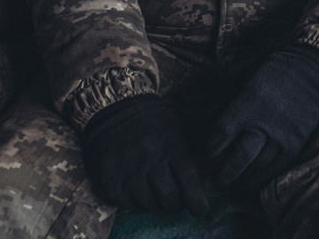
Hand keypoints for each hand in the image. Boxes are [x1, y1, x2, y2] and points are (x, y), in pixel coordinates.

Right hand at [81, 94, 209, 215]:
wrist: (113, 107)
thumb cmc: (153, 118)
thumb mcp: (179, 125)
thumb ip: (192, 150)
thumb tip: (209, 177)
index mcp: (171, 144)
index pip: (189, 179)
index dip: (197, 200)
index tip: (203, 211)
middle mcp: (149, 160)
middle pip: (169, 198)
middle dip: (178, 205)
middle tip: (180, 201)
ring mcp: (127, 173)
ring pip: (149, 205)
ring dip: (158, 206)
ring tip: (161, 197)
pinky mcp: (109, 182)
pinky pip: (128, 205)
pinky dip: (138, 204)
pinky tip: (142, 194)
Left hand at [207, 44, 318, 189]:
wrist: (312, 68)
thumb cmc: (273, 72)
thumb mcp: (245, 81)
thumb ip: (229, 105)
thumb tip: (208, 125)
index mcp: (247, 105)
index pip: (220, 137)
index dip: (210, 150)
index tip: (206, 155)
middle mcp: (264, 124)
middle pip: (237, 158)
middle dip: (224, 172)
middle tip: (216, 178)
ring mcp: (283, 135)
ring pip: (257, 166)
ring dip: (242, 177)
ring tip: (233, 180)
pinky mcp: (297, 142)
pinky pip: (277, 167)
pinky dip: (262, 176)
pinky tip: (253, 179)